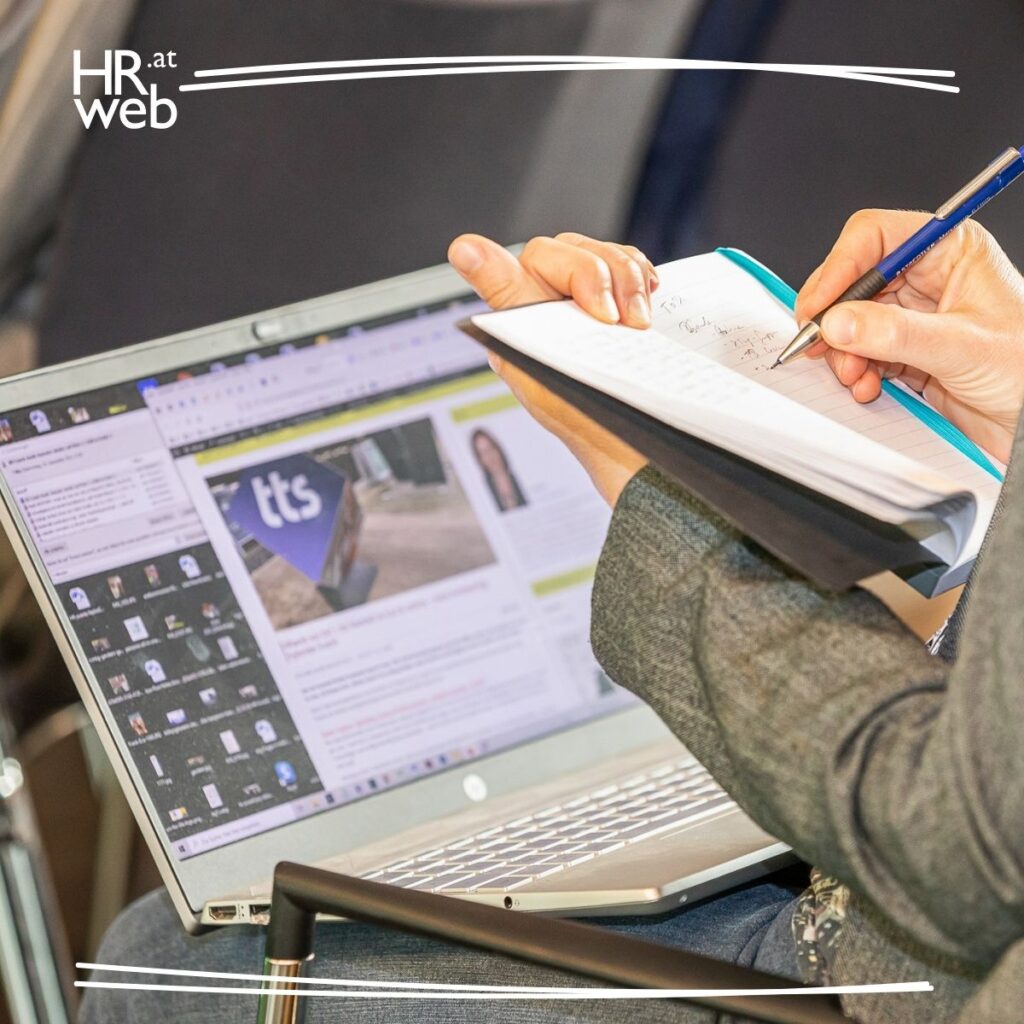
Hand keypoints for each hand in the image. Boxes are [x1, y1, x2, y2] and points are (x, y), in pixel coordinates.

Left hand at [448, 232, 654, 504]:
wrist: (639, 452)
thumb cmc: (588, 423)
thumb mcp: (541, 367)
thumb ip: (508, 303)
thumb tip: (463, 248)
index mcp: (520, 325)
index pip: (520, 268)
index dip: (529, 266)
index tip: (517, 273)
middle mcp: (548, 311)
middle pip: (567, 252)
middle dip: (601, 276)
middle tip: (619, 322)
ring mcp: (585, 308)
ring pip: (603, 254)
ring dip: (628, 281)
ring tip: (638, 325)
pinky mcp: (619, 309)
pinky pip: (628, 267)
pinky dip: (640, 276)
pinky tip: (648, 299)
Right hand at [795, 210, 1023, 462]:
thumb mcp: (962, 347)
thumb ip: (896, 334)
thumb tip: (840, 322)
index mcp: (951, 252)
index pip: (875, 237)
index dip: (840, 267)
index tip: (820, 306)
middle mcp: (929, 279)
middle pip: (855, 282)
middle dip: (835, 318)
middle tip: (820, 344)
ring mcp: (915, 317)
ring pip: (852, 321)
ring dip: (843, 351)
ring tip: (854, 374)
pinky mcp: (906, 352)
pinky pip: (862, 353)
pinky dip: (855, 371)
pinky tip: (867, 386)